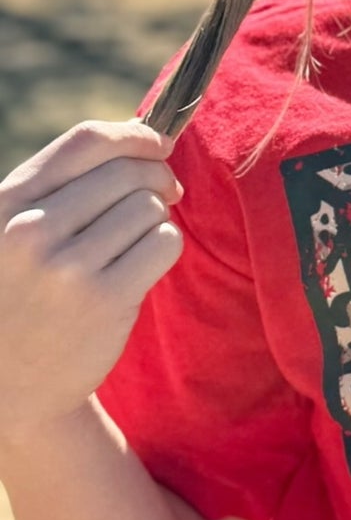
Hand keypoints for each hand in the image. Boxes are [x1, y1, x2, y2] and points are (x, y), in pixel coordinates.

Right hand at [0, 120, 183, 440]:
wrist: (12, 383)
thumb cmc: (22, 292)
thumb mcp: (14, 230)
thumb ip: (62, 185)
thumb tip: (145, 136)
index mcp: (7, 203)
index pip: (85, 142)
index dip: (134, 136)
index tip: (158, 143)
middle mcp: (31, 230)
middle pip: (127, 173)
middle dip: (157, 178)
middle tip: (165, 194)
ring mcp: (68, 266)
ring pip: (150, 207)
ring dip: (156, 219)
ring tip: (135, 242)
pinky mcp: (106, 299)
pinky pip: (165, 243)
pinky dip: (164, 247)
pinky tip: (141, 265)